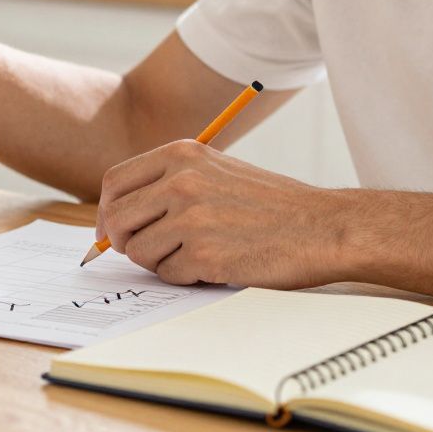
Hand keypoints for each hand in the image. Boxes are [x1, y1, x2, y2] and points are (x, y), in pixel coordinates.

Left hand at [97, 139, 351, 288]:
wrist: (324, 226)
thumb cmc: (271, 203)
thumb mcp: (215, 170)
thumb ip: (168, 183)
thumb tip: (116, 214)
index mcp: (181, 154)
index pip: (114, 182)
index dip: (107, 210)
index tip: (111, 229)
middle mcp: (181, 181)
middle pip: (117, 219)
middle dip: (124, 241)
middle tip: (145, 250)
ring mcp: (192, 218)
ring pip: (139, 252)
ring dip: (160, 261)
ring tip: (196, 253)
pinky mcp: (205, 255)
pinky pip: (169, 274)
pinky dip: (186, 277)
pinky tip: (217, 264)